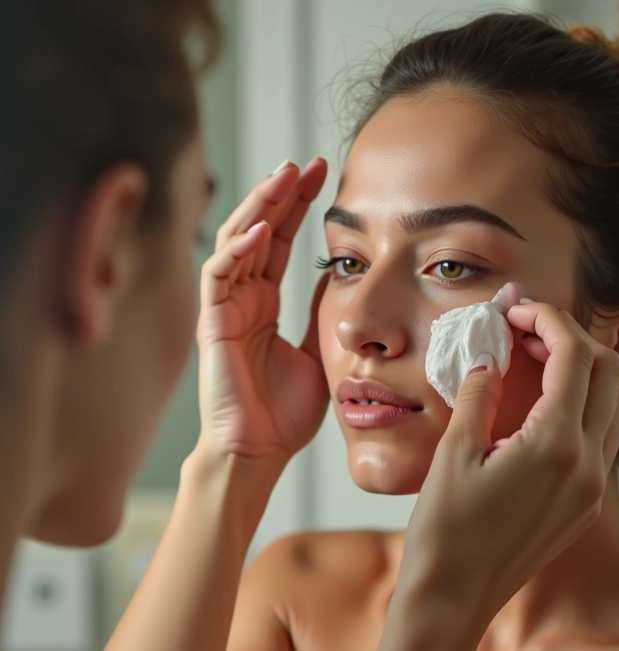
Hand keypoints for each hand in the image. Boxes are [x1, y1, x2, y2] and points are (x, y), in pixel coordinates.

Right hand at [195, 159, 329, 465]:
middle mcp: (242, 300)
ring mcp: (225, 310)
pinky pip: (220, 278)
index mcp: (264, 304)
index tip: (323, 177)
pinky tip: (262, 229)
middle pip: (258, 232)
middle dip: (280, 195)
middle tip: (307, 163)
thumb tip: (336, 278)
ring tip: (283, 177)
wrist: (260, 452)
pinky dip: (239, 251)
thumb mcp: (316, 352)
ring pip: (235, 244)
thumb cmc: (283, 413)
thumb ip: (319, 314)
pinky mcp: (214, 326)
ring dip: (258, 209)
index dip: (298, 208)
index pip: (280, 242)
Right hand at [403, 300, 618, 637]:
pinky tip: (540, 404)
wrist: (454, 596)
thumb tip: (491, 357)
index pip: (573, 357)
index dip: (547, 321)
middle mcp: (588, 465)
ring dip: (580, 370)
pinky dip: (581, 405)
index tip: (517, 311)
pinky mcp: (585, 503)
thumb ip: (479, 393)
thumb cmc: (446, 530)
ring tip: (531, 362)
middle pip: (605, 372)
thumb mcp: (455, 452)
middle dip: (568, 338)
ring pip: (611, 403)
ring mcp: (592, 487)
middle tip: (523, 331)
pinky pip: (602, 436)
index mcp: (555, 446)